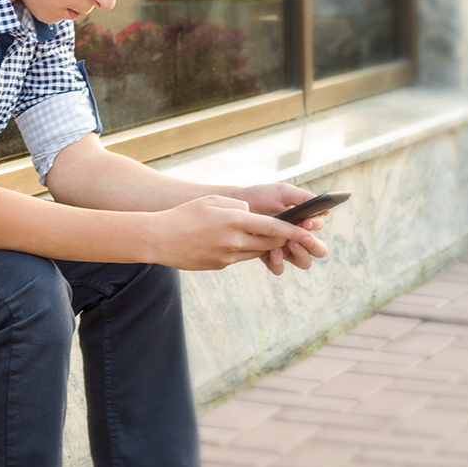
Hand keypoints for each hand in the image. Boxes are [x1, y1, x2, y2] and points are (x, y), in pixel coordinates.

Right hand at [147, 195, 321, 271]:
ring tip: (256, 235)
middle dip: (281, 238)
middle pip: (270, 242)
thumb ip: (235, 205)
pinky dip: (241, 250)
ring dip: (262, 244)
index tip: (309, 233)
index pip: (273, 227)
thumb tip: (251, 214)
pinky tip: (228, 242)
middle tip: (288, 233)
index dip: (293, 231)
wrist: (158, 239)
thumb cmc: (183, 215)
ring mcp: (228, 256)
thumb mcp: (211, 202)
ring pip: (256, 251)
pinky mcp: (220, 265)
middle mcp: (235, 240)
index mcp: (234, 221)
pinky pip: (239, 257)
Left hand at [231, 183, 332, 273]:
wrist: (236, 204)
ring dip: (300, 255)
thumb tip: (326, 210)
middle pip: (318, 250)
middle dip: (313, 245)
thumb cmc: (261, 196)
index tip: (304, 222)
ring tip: (288, 243)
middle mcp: (297, 237)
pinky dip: (279, 262)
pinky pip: (279, 268)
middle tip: (299, 237)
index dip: (314, 226)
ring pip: (304, 262)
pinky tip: (273, 251)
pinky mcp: (268, 256)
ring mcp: (284, 248)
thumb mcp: (283, 192)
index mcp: (302, 221)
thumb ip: (304, 198)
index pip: (318, 227)